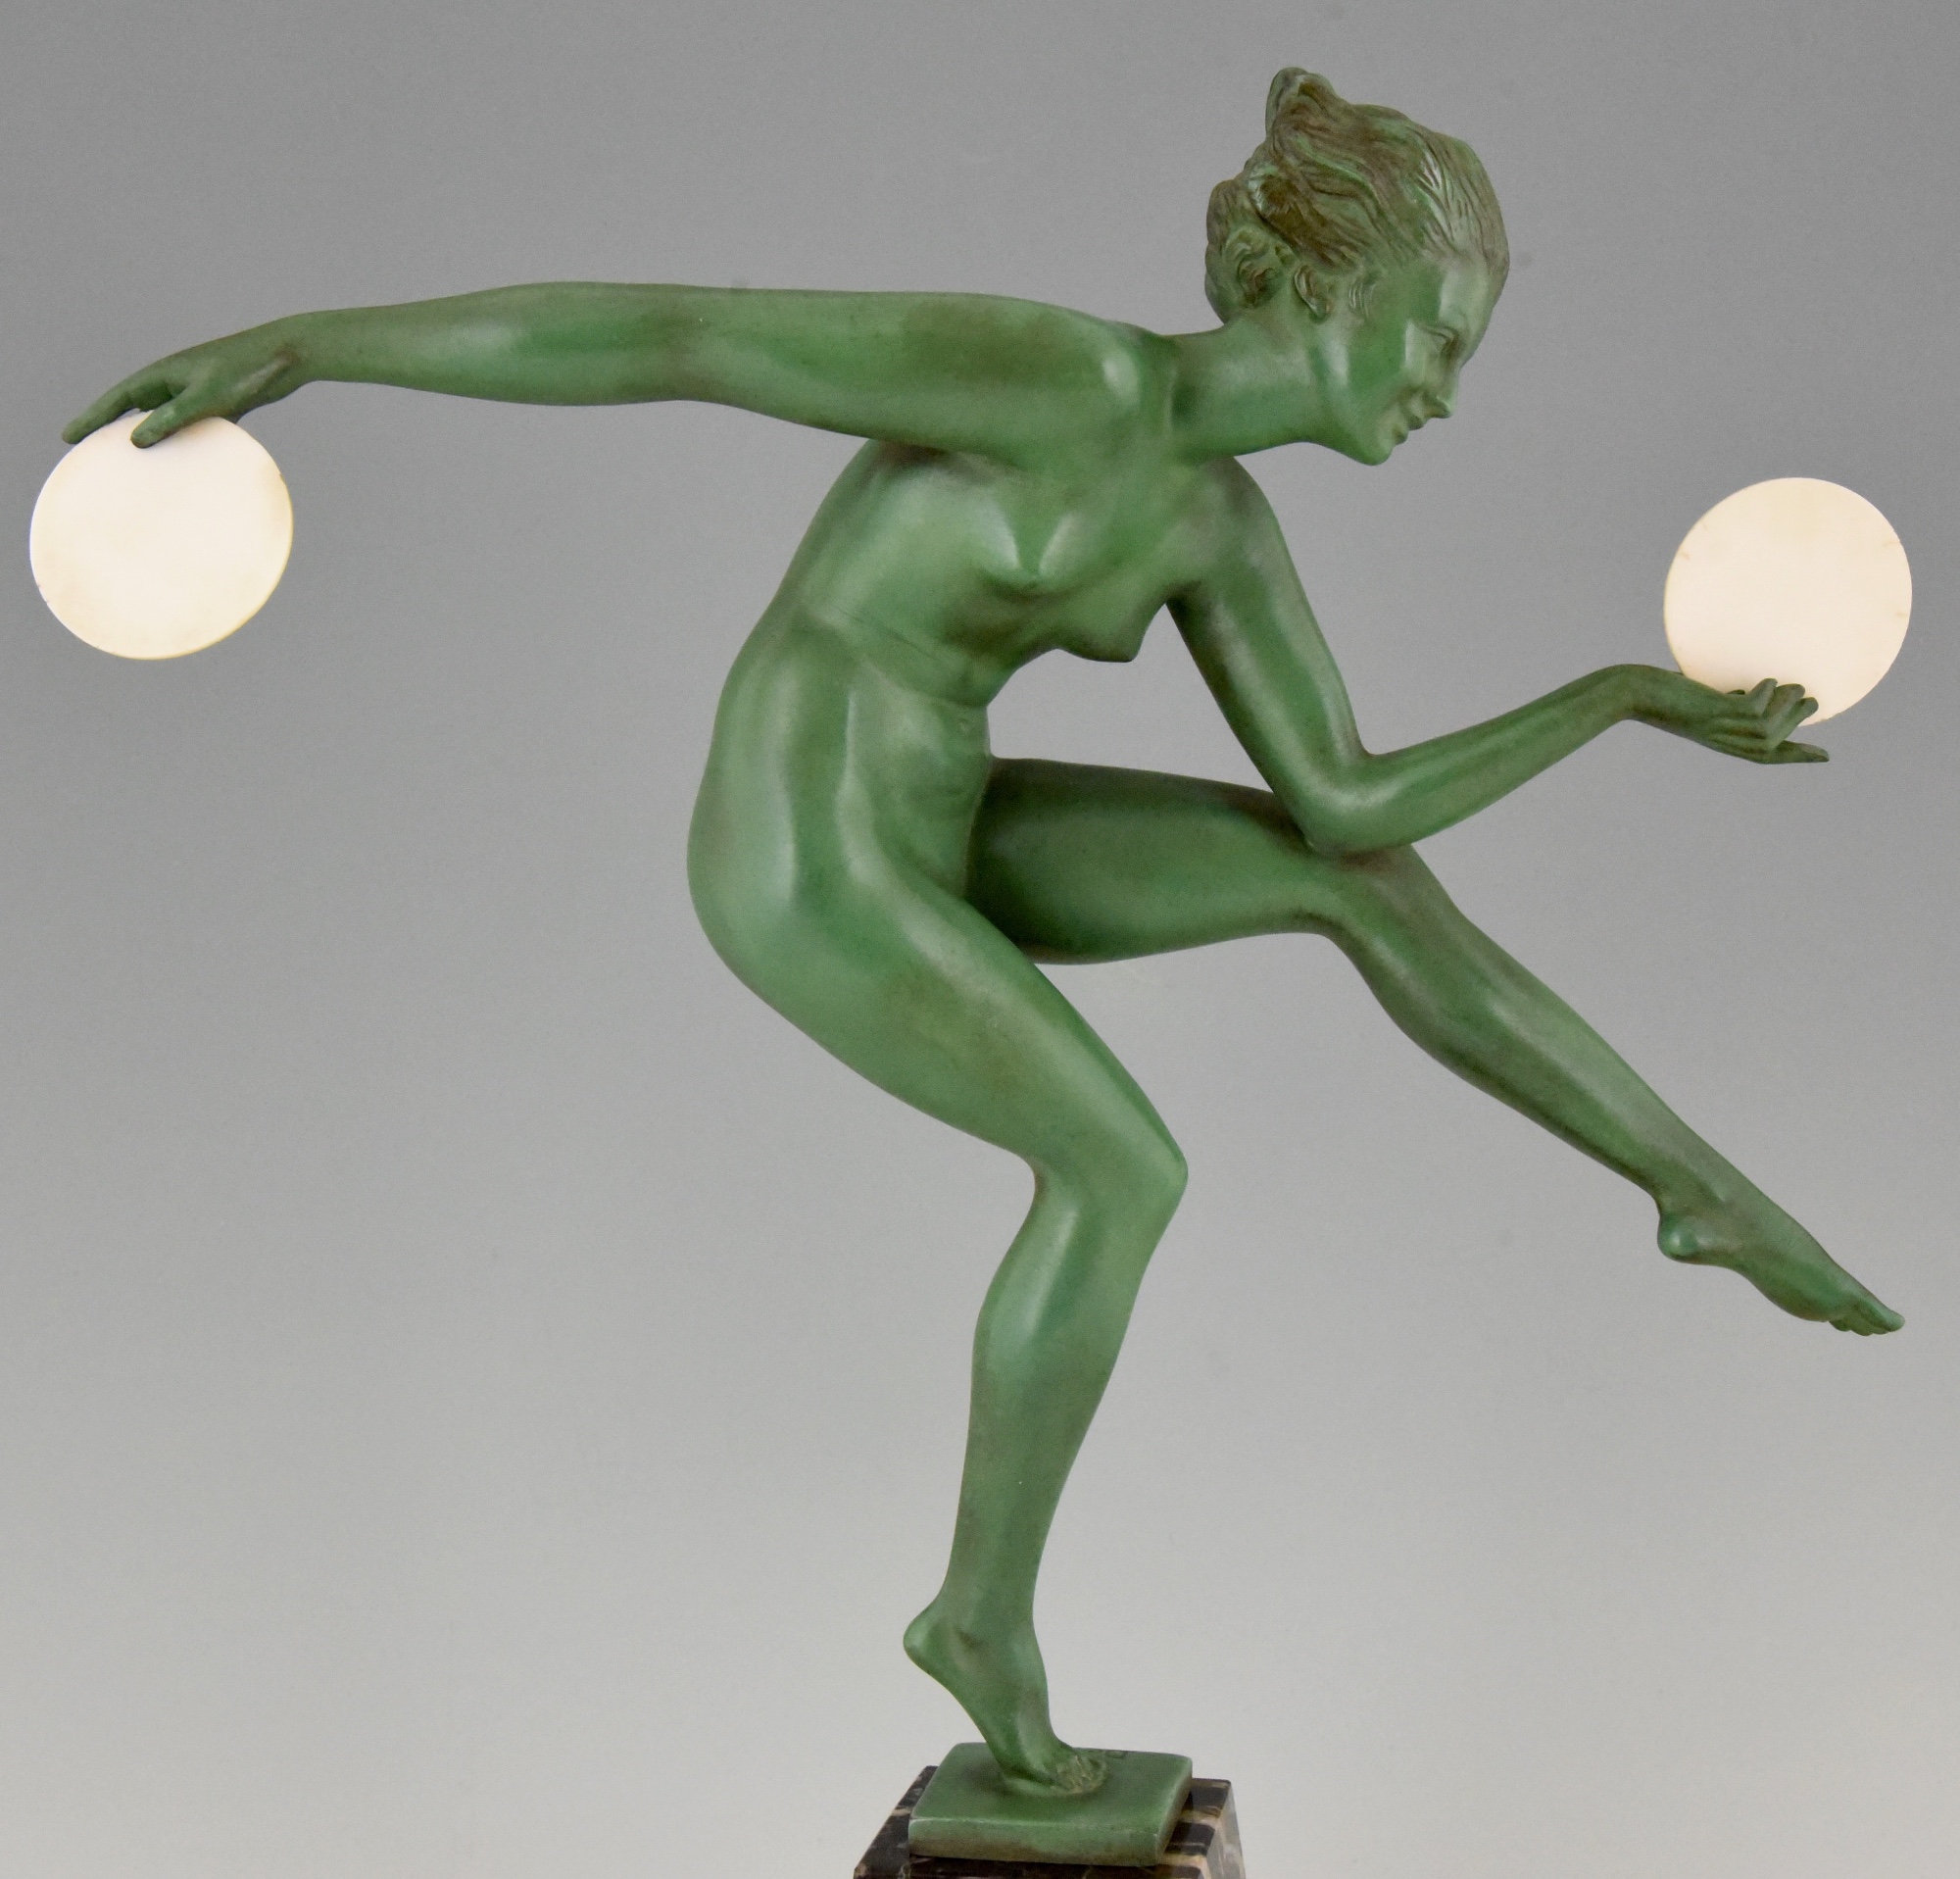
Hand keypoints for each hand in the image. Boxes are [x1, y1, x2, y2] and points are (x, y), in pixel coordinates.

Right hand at [62, 321, 304, 448]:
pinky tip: (187, 470)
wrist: (286, 357)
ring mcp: (196, 393)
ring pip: (163, 422)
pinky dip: (185, 446)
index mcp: (162, 375)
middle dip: (110, 432)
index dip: (91, 419)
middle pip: (133, 412)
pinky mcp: (220, 405)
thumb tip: (135, 441)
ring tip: (135, 470)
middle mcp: (174, 383)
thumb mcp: (206, 398)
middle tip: (89, 457)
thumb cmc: (245, 372)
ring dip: (149, 442)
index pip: (116, 401)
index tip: (67, 438)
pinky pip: (193, 429)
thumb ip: (173, 418)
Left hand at [1624, 668, 1826, 763]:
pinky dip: (1766, 694)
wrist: (1633, 694)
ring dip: (1788, 705)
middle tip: (1809, 699)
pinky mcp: (1714, 712)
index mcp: (1724, 742)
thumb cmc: (1664, 694)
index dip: (1796, 756)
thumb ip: (1727, 702)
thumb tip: (1753, 691)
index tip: (1824, 756)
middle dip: (1798, 721)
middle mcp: (1725, 741)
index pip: (1767, 757)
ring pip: (1770, 726)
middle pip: (1775, 742)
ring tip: (1795, 687)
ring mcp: (1720, 728)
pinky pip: (1755, 707)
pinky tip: (1764, 682)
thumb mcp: (1703, 702)